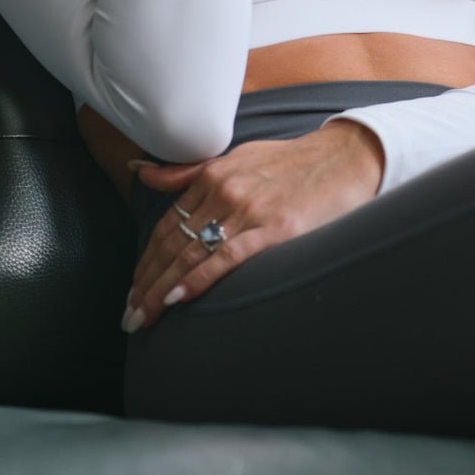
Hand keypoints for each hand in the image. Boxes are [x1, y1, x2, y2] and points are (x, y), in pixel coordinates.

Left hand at [122, 120, 385, 332]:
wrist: (345, 158)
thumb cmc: (293, 162)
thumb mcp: (238, 157)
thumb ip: (190, 172)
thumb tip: (143, 174)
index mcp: (213, 176)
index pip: (168, 226)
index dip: (146, 260)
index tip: (133, 289)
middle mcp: (224, 192)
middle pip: (173, 244)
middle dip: (146, 283)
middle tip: (129, 315)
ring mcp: (247, 211)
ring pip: (191, 254)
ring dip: (162, 290)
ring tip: (143, 317)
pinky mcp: (273, 230)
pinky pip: (226, 258)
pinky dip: (198, 279)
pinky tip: (177, 298)